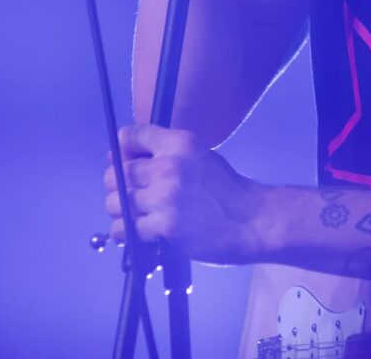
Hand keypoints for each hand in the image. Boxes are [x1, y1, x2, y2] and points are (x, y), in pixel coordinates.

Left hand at [104, 124, 271, 265]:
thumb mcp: (200, 156)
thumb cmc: (228, 192)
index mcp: (179, 143)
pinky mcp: (165, 225)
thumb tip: (128, 157)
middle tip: (128, 198)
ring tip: (132, 218)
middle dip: (117, 187)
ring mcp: (166, 196)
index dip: (120, 152)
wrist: (253, 220)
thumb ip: (168, 154)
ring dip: (120, 213)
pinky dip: (123, 234)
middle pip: (116, 173)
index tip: (120, 162)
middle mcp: (169, 166)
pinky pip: (125, 229)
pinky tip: (132, 235)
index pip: (130, 136)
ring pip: (116, 203)